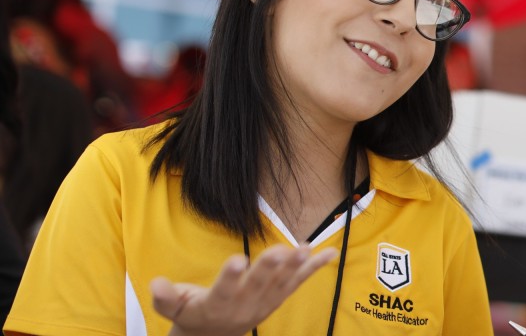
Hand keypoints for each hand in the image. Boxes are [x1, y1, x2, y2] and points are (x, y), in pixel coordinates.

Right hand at [151, 244, 338, 335]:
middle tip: (279, 251)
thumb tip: (156, 283)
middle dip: (269, 268)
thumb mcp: (174, 310)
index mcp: (217, 305)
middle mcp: (245, 305)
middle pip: (258, 286)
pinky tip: (329, 253)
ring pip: (281, 284)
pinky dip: (314, 268)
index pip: (224, 290)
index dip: (230, 276)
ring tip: (306, 249)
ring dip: (295, 267)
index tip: (236, 259)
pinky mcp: (278, 297)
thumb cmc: (193, 316)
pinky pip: (298, 282)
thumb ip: (166, 297)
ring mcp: (265, 302)